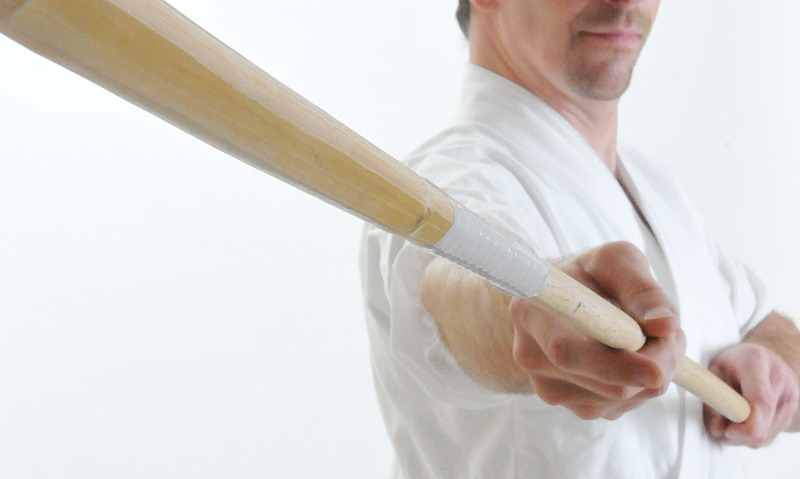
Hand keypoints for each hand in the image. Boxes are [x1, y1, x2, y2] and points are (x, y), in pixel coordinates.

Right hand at [509, 241, 685, 419]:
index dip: (614, 366)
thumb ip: (640, 287)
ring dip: (655, 369)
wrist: (563, 301)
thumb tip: (664, 324)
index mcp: (532, 315)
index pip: (568, 352)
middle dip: (656, 362)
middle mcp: (533, 358)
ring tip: (650, 333)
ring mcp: (552, 389)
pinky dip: (645, 382)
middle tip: (672, 332)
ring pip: (624, 396)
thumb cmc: (588, 276)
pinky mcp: (576, 406)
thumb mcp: (614, 260)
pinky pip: (626, 404)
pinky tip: (637, 353)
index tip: (656, 371)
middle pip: (606, 384)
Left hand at [704, 342, 799, 447]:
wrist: (760, 356)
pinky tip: (745, 416)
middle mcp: (780, 377)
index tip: (727, 430)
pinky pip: (772, 432)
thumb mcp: (713, 370)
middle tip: (720, 429)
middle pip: (764, 424)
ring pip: (768, 433)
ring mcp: (792, 394)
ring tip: (730, 418)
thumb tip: (718, 430)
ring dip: (745, 435)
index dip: (745, 426)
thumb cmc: (732, 362)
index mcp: (756, 361)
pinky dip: (754, 432)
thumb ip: (712, 398)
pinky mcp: (794, 408)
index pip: (760, 403)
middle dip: (740, 435)